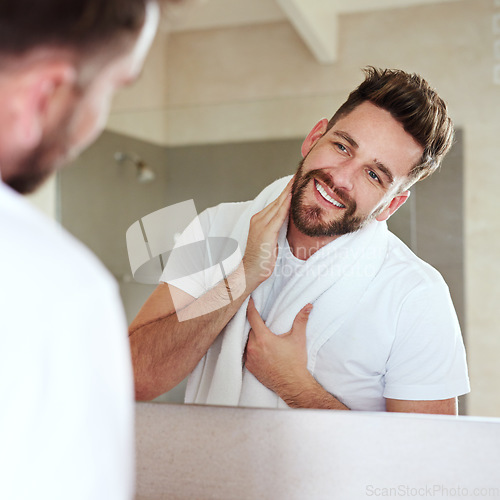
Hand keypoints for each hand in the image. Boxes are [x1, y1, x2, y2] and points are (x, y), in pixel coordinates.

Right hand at [242, 177, 292, 291]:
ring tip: (298, 180)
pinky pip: (279, 215)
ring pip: (279, 204)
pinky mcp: (266, 231)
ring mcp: (261, 224)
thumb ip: (277, 228)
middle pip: (278, 200)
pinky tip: (292, 196)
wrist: (250, 271)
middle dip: (289, 187)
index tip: (296, 180)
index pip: (276, 202)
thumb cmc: (262, 258)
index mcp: (260, 219)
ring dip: (289, 191)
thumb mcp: (271, 239)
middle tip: (299, 173)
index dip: (286, 191)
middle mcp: (259, 218)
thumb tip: (289, 221)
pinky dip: (286, 204)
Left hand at [244, 297, 312, 398]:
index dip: (250, 307)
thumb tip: (308, 306)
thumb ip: (301, 320)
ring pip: (248, 342)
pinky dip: (252, 350)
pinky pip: (247, 353)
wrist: (292, 384)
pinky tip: (261, 351)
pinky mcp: (250, 367)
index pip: (252, 317)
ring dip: (254, 338)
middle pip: (251, 330)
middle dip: (257, 326)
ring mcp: (250, 358)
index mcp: (263, 338)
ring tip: (263, 338)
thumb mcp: (298, 339)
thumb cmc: (295, 362)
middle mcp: (253, 347)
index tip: (250, 300)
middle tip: (265, 324)